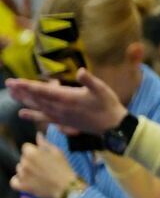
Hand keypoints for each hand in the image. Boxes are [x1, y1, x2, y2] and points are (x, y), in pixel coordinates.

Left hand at [5, 70, 127, 134]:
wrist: (112, 126)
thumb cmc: (108, 105)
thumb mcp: (102, 89)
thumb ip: (90, 80)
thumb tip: (80, 71)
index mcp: (68, 98)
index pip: (43, 91)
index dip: (28, 86)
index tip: (15, 81)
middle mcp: (60, 108)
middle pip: (36, 99)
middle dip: (22, 91)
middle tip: (9, 84)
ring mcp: (60, 116)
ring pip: (37, 107)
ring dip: (24, 101)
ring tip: (12, 94)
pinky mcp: (62, 122)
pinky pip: (43, 118)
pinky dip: (32, 115)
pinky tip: (22, 113)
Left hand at [11, 132, 76, 197]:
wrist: (65, 186)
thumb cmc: (63, 167)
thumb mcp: (57, 152)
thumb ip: (45, 143)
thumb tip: (38, 135)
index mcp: (32, 153)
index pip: (26, 147)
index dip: (34, 150)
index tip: (41, 155)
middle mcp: (24, 163)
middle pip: (23, 158)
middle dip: (30, 160)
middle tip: (41, 165)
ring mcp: (22, 175)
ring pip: (19, 168)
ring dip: (25, 169)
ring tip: (37, 174)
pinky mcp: (22, 186)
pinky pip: (14, 181)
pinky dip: (18, 180)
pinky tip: (27, 180)